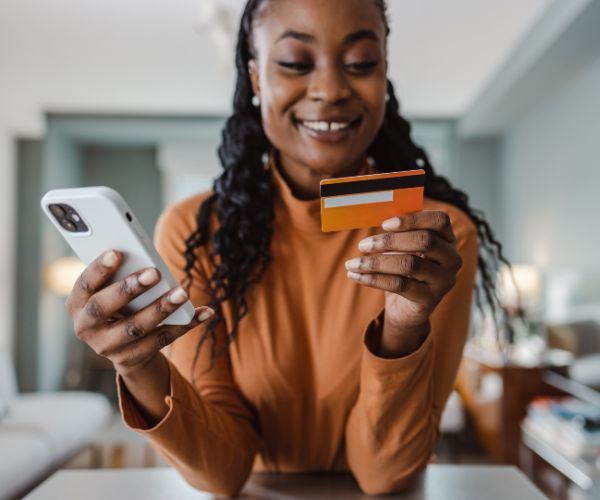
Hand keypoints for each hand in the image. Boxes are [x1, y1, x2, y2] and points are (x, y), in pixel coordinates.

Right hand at [66, 250, 214, 377]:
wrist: (120, 344)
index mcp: (77, 304)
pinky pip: (161, 340)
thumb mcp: (110, 289)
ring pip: (136, 327)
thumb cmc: (117, 302)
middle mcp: (86, 328)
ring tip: (182, 293)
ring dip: (161, 309)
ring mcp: (108, 347)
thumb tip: (145, 258)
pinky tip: (204, 312)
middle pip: (104, 308)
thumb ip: (119, 274)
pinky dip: (184, 325)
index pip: (84, 285)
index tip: (117, 252)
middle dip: (129, 289)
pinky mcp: (131, 358)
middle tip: (154, 272)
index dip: (98, 269)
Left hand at [345, 211, 461, 333]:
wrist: (405, 309)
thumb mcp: (402, 249)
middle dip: (389, 241)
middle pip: (424, 240)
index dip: (413, 219)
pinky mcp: (430, 300)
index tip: (384, 224)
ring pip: (410, 264)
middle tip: (363, 245)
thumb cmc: (402, 271)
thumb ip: (396, 233)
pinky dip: (374, 279)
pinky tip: (356, 276)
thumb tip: (374, 217)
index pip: (439, 221)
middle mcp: (451, 259)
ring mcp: (443, 281)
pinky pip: (400, 285)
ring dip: (376, 262)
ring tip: (353, 264)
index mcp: (447, 239)